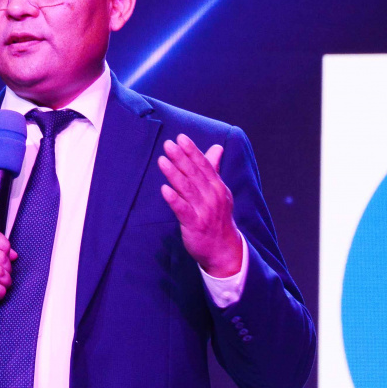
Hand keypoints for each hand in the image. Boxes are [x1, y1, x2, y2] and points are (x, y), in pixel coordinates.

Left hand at [157, 134, 242, 277]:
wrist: (223, 249)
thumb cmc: (218, 217)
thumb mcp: (219, 192)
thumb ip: (213, 169)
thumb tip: (216, 148)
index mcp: (218, 187)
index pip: (205, 165)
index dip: (192, 151)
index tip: (181, 138)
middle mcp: (212, 197)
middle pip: (195, 174)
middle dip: (181, 158)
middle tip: (169, 145)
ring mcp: (204, 211)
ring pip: (188, 189)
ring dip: (175, 174)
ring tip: (162, 161)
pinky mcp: (195, 225)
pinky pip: (183, 210)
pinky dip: (174, 199)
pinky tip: (164, 189)